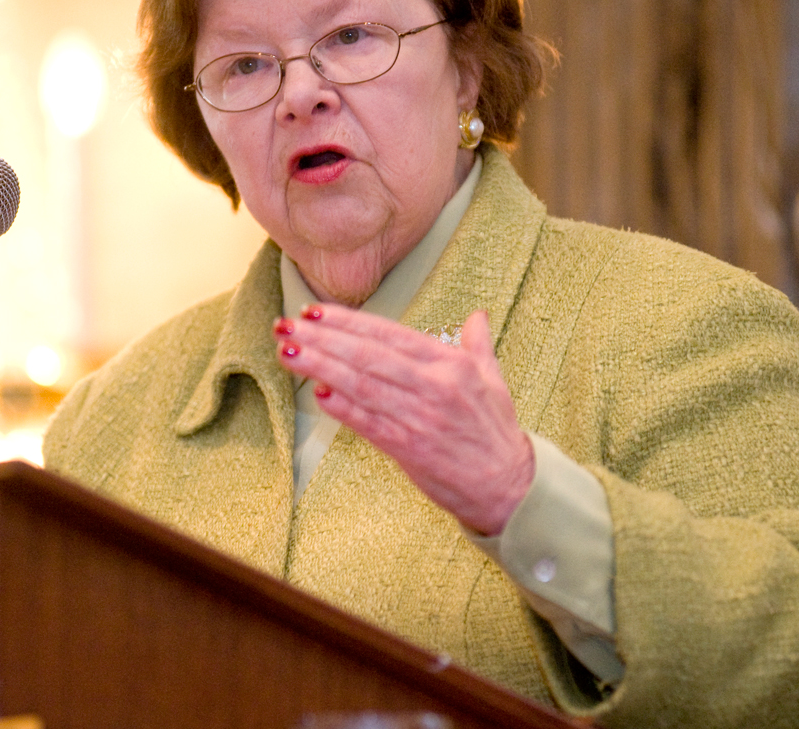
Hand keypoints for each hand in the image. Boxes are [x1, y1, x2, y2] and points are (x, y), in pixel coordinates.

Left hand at [273, 306, 532, 534]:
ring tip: (288, 350)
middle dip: (323, 338)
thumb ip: (478, 345)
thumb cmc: (495, 432)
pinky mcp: (411, 449)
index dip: (348, 321)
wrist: (512, 488)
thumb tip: (477, 316)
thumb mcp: (493, 380)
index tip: (314, 311)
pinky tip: (317, 392)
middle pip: (368, 355)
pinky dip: (342, 408)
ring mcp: (421, 417)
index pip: (389, 334)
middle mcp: (434, 385)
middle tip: (286, 324)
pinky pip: (370, 424)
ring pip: (362, 385)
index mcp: (450, 363)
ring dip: (320, 366)